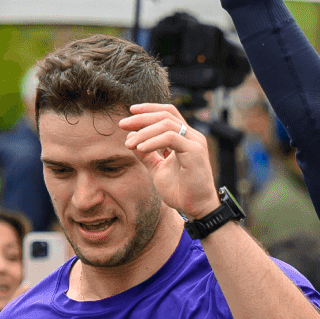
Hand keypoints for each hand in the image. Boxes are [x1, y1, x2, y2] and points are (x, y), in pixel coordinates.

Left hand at [119, 104, 221, 218]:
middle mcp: (192, 136)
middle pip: (166, 115)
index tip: (130, 112)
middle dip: (141, 117)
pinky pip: (170, 138)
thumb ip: (147, 155)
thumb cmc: (181, 191)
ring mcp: (195, 142)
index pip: (168, 113)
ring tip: (129, 143)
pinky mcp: (195, 151)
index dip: (149, 109)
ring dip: (144, 131)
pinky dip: (153, 141)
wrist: (197, 208)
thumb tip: (130, 137)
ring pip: (167, 124)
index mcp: (186, 138)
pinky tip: (140, 148)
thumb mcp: (157, 169)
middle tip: (122, 124)